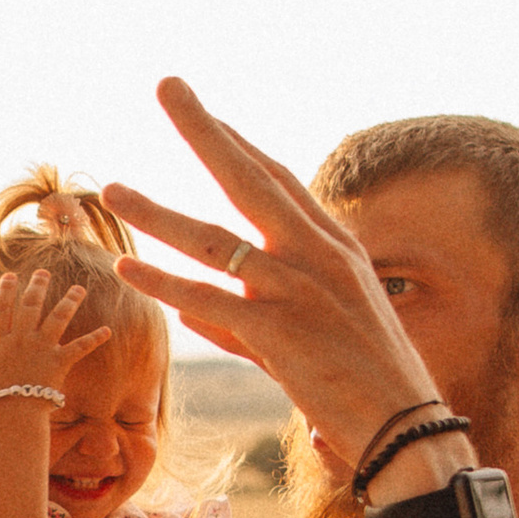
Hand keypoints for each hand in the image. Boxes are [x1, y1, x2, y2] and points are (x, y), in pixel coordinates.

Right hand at [0, 266, 113, 415]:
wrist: (11, 418)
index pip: (2, 312)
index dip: (6, 293)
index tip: (10, 276)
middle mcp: (20, 340)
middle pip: (30, 307)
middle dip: (37, 287)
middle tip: (43, 273)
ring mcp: (40, 349)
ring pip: (57, 318)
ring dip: (69, 301)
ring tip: (78, 289)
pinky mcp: (59, 362)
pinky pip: (80, 347)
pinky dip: (95, 339)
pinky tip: (108, 330)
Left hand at [106, 81, 439, 465]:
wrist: (406, 431)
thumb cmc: (365, 386)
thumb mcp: (311, 337)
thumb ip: (245, 318)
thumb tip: (189, 308)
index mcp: (336, 246)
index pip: (278, 179)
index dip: (236, 144)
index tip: (203, 114)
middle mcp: (318, 255)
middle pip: (249, 177)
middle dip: (203, 129)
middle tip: (167, 85)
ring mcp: (297, 290)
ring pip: (212, 239)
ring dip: (156, 213)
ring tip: (112, 190)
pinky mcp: (279, 332)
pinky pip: (207, 299)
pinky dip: (162, 283)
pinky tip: (125, 268)